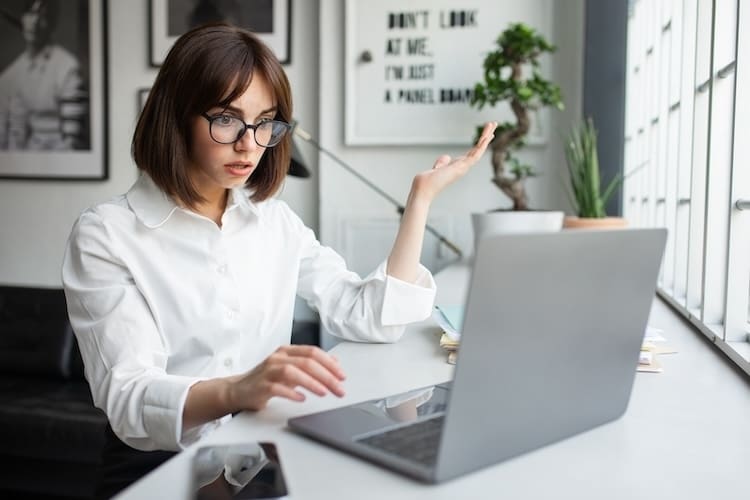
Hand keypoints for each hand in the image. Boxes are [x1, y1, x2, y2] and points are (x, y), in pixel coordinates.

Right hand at [229, 345, 345, 410]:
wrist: (238, 390)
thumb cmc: (267, 379)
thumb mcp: (291, 369)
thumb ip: (310, 366)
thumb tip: (334, 364)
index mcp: (287, 351)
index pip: (312, 352)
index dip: (329, 363)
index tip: (342, 376)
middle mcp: (278, 358)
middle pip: (306, 362)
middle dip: (326, 376)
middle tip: (339, 388)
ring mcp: (268, 371)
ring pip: (293, 372)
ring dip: (312, 382)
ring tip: (324, 392)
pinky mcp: (260, 385)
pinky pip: (278, 388)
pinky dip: (292, 393)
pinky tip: (302, 399)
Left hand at [411, 121, 496, 203]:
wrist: (424, 188)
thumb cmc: (427, 181)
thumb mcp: (437, 167)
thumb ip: (443, 162)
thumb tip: (447, 157)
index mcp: (458, 166)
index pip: (472, 153)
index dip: (480, 144)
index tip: (486, 135)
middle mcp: (463, 167)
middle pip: (478, 149)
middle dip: (486, 136)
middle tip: (493, 124)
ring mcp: (464, 167)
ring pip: (480, 149)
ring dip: (486, 136)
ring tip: (493, 123)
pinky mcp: (462, 167)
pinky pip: (475, 154)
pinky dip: (482, 145)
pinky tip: (487, 136)